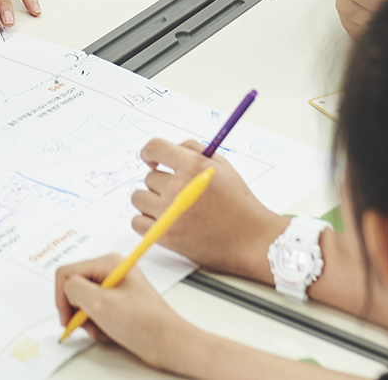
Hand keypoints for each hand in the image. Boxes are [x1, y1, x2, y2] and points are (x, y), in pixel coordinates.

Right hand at [54, 254, 191, 369]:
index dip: (62, 297)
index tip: (67, 318)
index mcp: (108, 263)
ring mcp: (115, 288)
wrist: (169, 344)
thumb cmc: (145, 323)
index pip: (67, 272)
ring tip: (102, 329)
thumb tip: (66, 289)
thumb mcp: (102, 304)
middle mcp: (111, 272)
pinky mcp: (118, 303)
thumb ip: (75, 290)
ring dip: (87, 320)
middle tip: (87, 324)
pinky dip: (97, 324)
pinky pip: (95, 311)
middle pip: (75, 287)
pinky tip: (109, 332)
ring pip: (84, 302)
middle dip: (77, 310)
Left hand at [130, 138, 286, 279]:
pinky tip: (161, 222)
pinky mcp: (166, 237)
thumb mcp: (223, 166)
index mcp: (192, 166)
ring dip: (150, 201)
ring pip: (138, 198)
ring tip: (168, 208)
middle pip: (148, 177)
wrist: (250, 238)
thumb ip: (195, 151)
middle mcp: (178, 187)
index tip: (151, 160)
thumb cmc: (239, 202)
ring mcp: (170, 213)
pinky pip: (137, 223)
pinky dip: (145, 222)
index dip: (149, 153)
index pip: (154, 148)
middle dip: (160, 183)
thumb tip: (171, 149)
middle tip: (177, 193)